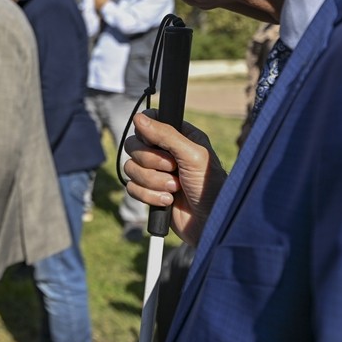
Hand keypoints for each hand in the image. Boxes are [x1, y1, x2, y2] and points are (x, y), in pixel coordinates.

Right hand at [123, 110, 226, 245]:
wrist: (210, 223)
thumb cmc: (210, 187)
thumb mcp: (193, 155)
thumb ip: (165, 134)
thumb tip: (139, 117)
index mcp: (179, 136)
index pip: (148, 122)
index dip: (147, 134)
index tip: (157, 144)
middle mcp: (165, 152)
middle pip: (133, 146)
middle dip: (152, 162)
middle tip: (173, 169)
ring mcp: (155, 173)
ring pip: (130, 168)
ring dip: (153, 181)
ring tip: (174, 188)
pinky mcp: (149, 192)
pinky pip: (131, 188)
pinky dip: (149, 196)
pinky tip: (168, 201)